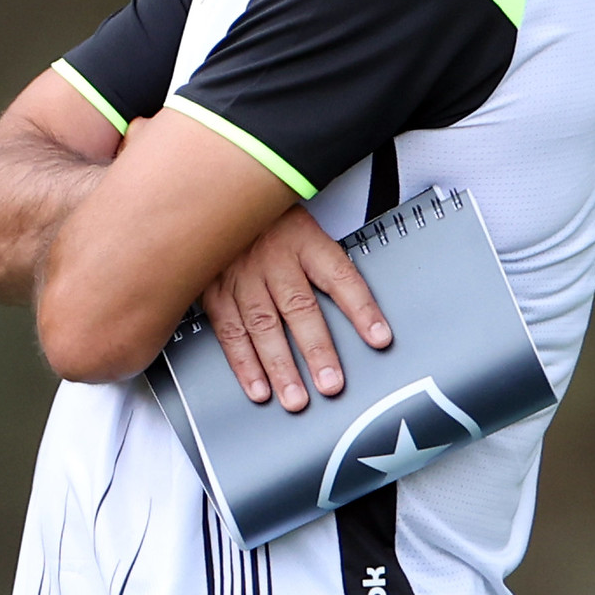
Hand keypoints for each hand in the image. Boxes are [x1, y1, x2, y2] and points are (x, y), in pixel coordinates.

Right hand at [201, 207, 390, 410]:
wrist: (214, 196)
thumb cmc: (267, 219)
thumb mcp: (303, 226)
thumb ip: (325, 264)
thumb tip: (363, 310)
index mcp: (304, 241)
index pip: (340, 276)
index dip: (361, 308)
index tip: (380, 339)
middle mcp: (273, 259)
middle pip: (299, 308)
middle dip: (316, 350)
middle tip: (330, 385)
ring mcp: (241, 275)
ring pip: (263, 326)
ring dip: (279, 366)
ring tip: (295, 399)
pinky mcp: (214, 290)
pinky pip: (230, 331)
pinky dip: (243, 363)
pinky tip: (257, 388)